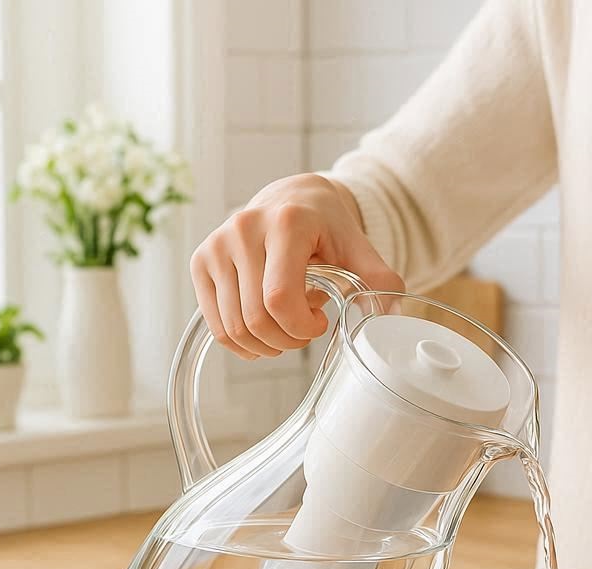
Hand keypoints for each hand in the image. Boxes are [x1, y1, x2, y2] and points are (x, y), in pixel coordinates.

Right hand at [190, 173, 402, 358]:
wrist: (293, 200)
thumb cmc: (326, 229)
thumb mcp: (358, 248)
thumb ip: (380, 278)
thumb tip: (390, 312)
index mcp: (286, 224)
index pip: (279, 299)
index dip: (301, 327)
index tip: (321, 323)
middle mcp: (244, 229)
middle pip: (256, 319)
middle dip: (286, 341)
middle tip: (304, 332)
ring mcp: (217, 244)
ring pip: (234, 328)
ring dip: (265, 345)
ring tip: (285, 329)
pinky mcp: (200, 260)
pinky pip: (216, 325)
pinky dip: (242, 343)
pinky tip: (264, 332)